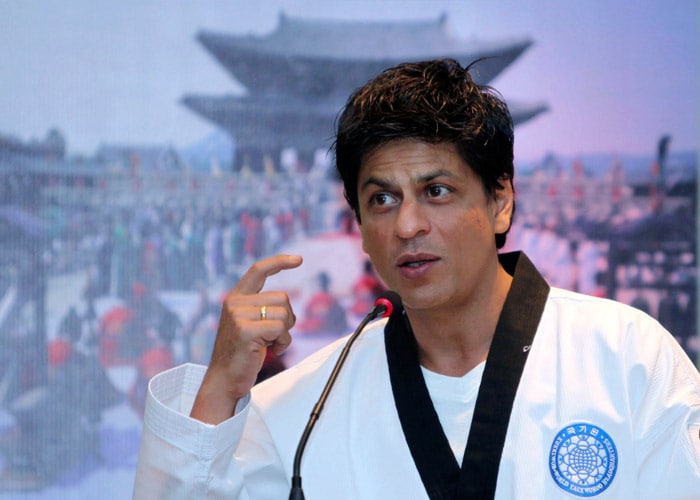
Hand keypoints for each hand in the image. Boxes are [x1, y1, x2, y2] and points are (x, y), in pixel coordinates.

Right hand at [190, 254, 302, 423]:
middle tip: (273, 336)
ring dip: (285, 333)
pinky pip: (280, 329)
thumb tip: (285, 301)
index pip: (258, 270)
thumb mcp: (250, 324)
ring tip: (269, 344)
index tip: (298, 259)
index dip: (279, 262)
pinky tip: (269, 350)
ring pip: (284, 314)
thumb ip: (262, 308)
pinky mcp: (245, 330)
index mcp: (236, 298)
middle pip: (282, 298)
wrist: (225, 379)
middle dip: (287, 319)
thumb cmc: (243, 354)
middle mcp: (235, 303)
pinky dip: (283, 342)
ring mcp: (238, 316)